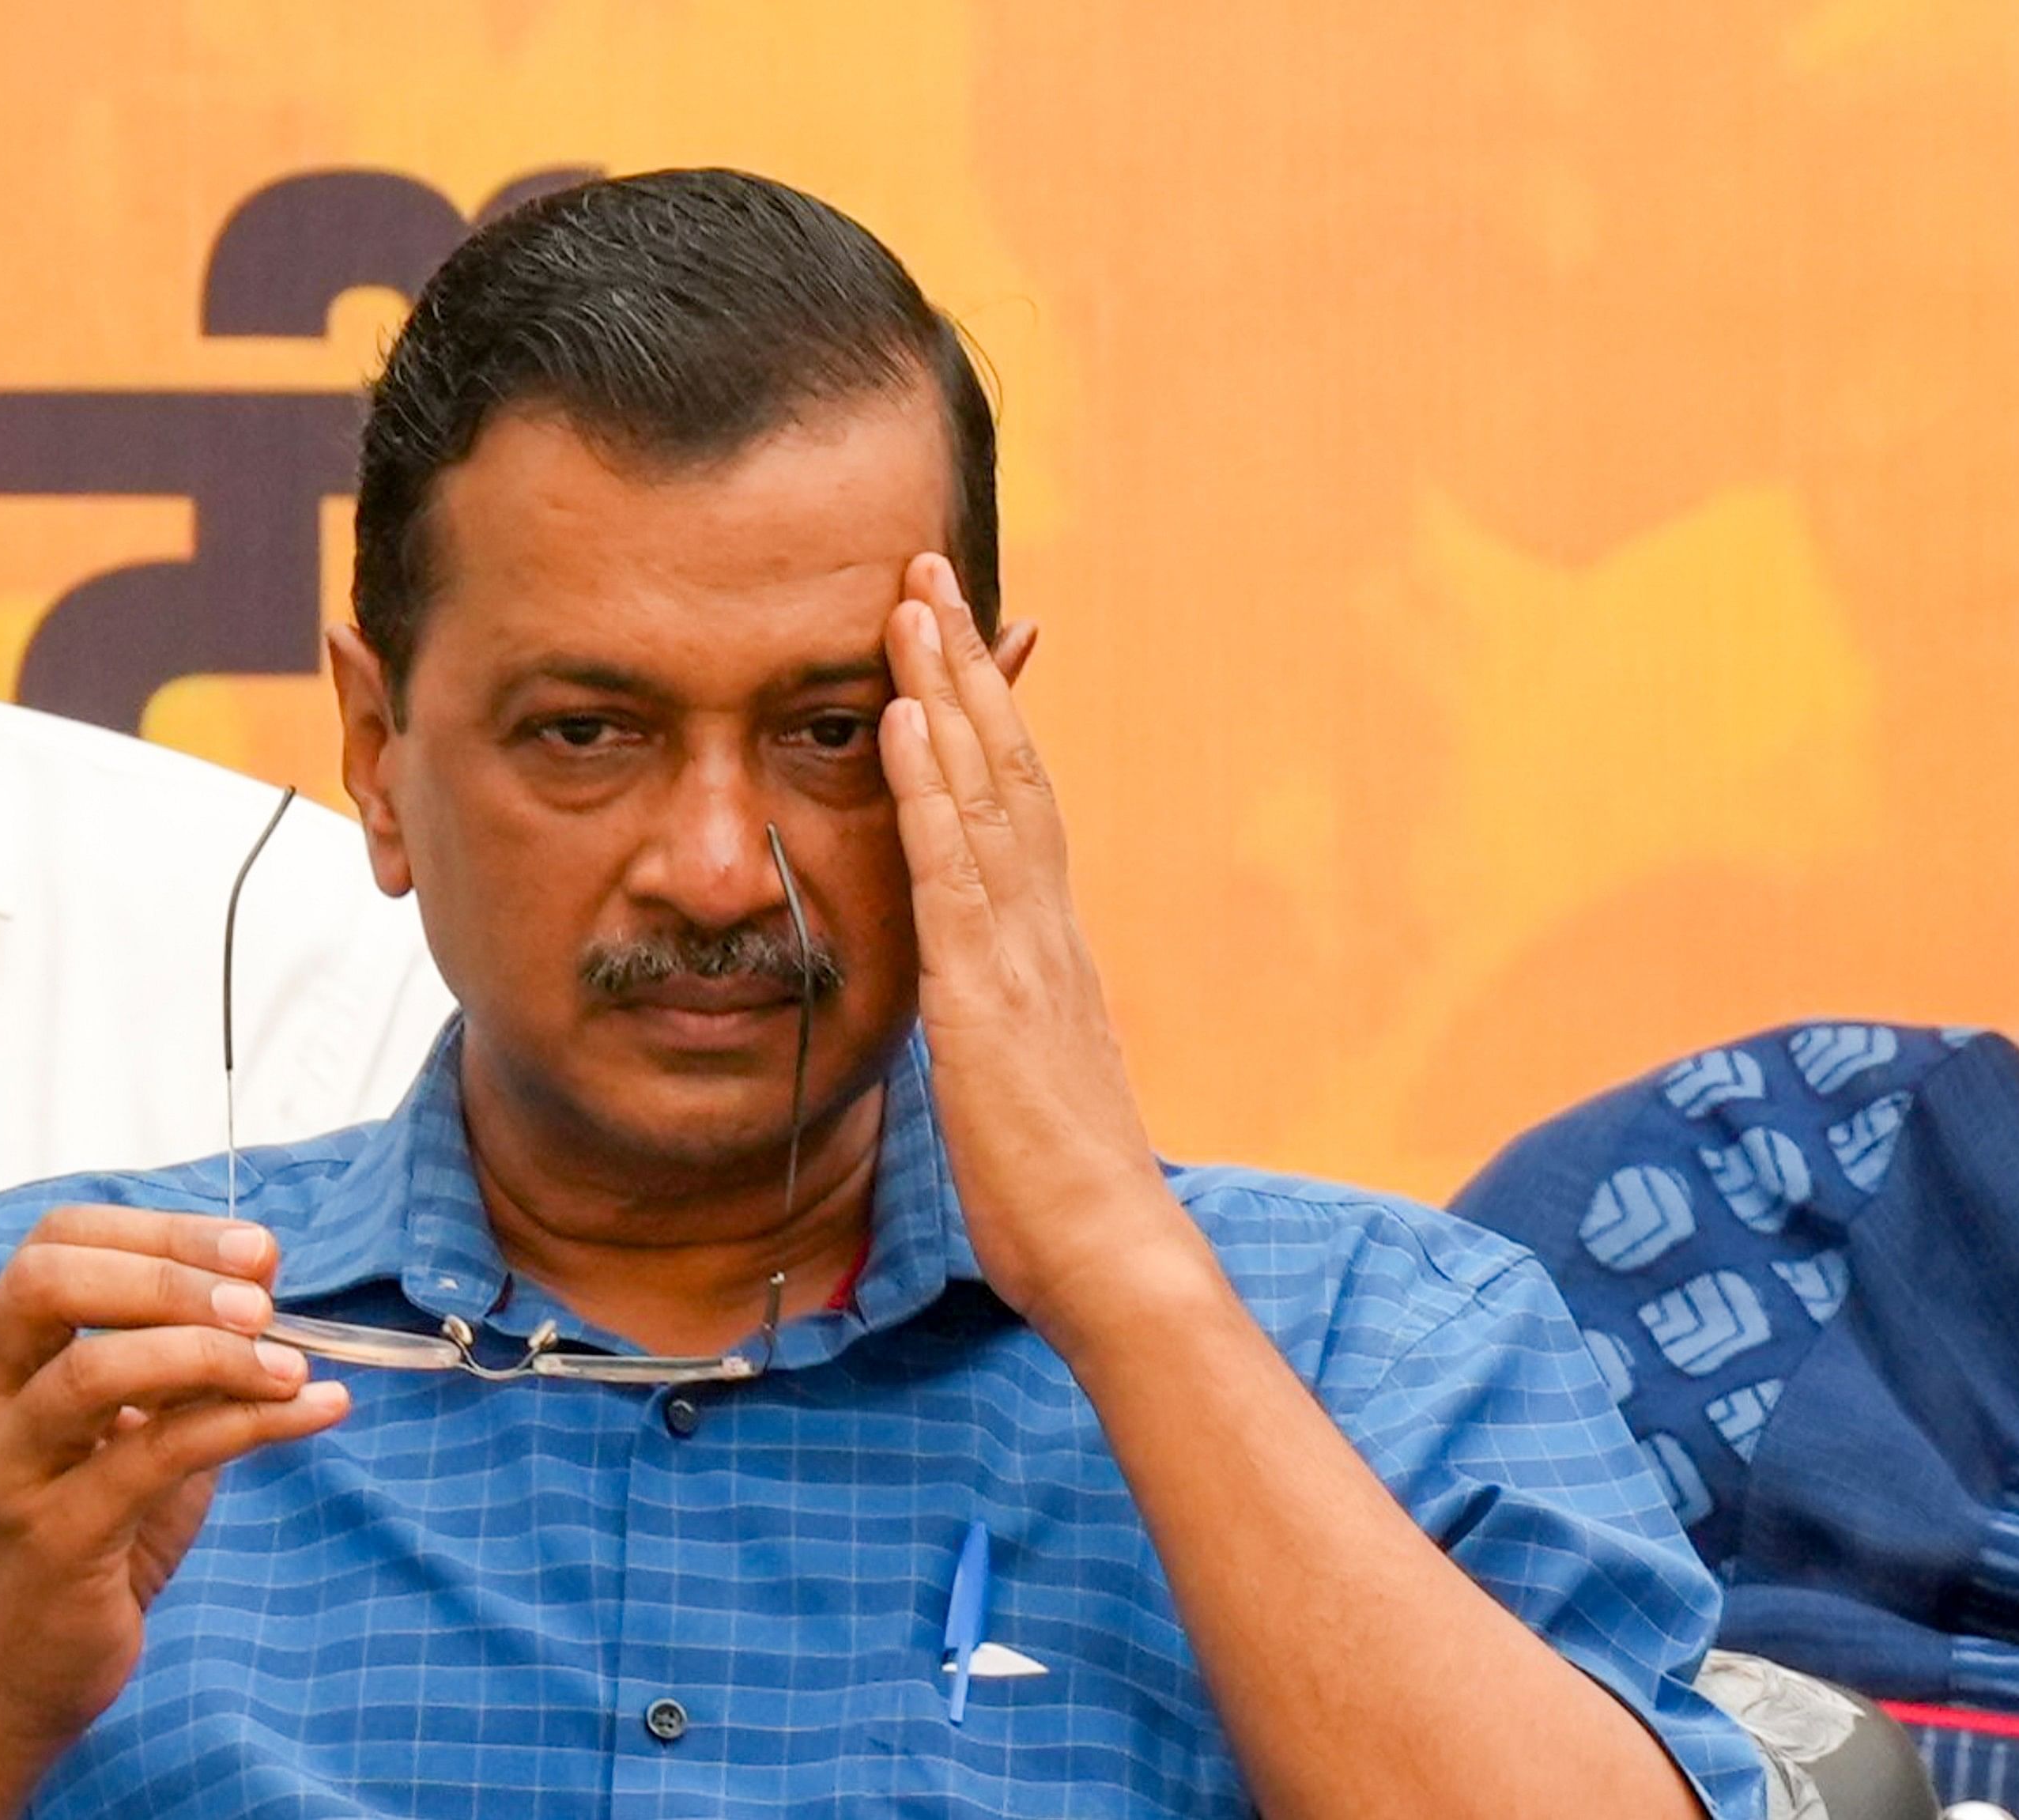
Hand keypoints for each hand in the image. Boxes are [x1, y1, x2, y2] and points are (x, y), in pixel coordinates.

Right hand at [0, 1206, 346, 1755]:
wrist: (19, 1661)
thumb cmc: (87, 1518)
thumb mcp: (134, 1418)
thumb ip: (182, 1347)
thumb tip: (263, 1275)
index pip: (58, 1240)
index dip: (163, 1229)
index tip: (256, 1250)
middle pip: (51, 1285)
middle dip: (171, 1276)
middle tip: (263, 1300)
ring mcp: (6, 1468)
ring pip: (94, 1373)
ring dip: (212, 1355)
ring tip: (295, 1367)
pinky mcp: (52, 1537)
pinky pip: (154, 1458)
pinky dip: (249, 1424)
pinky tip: (319, 1411)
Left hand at [877, 556, 1215, 1346]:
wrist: (1114, 1253)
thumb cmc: (1068, 1199)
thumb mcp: (1028, 1092)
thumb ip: (1005, 1034)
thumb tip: (979, 1016)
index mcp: (1051, 953)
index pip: (1021, 807)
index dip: (992, 720)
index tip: (961, 647)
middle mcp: (1045, 931)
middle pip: (1009, 768)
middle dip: (968, 666)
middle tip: (931, 572)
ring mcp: (1021, 954)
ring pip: (986, 791)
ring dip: (945, 690)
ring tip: (911, 602)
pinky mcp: (986, 993)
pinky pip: (952, 868)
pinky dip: (929, 785)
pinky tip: (904, 720)